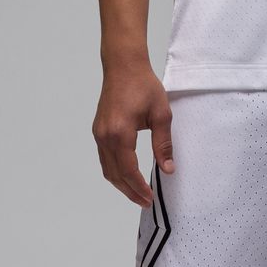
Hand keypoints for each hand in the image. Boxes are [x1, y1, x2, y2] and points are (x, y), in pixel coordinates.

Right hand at [92, 64, 174, 206]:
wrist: (124, 65)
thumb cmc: (144, 85)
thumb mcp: (161, 113)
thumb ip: (163, 143)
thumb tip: (168, 169)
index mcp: (120, 133)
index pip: (128, 170)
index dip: (139, 187)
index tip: (150, 198)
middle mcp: (105, 136)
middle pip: (115, 175)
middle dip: (130, 191)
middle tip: (145, 201)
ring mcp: (99, 133)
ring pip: (107, 168)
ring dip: (121, 183)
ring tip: (137, 192)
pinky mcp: (98, 130)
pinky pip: (104, 158)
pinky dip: (115, 171)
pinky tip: (126, 173)